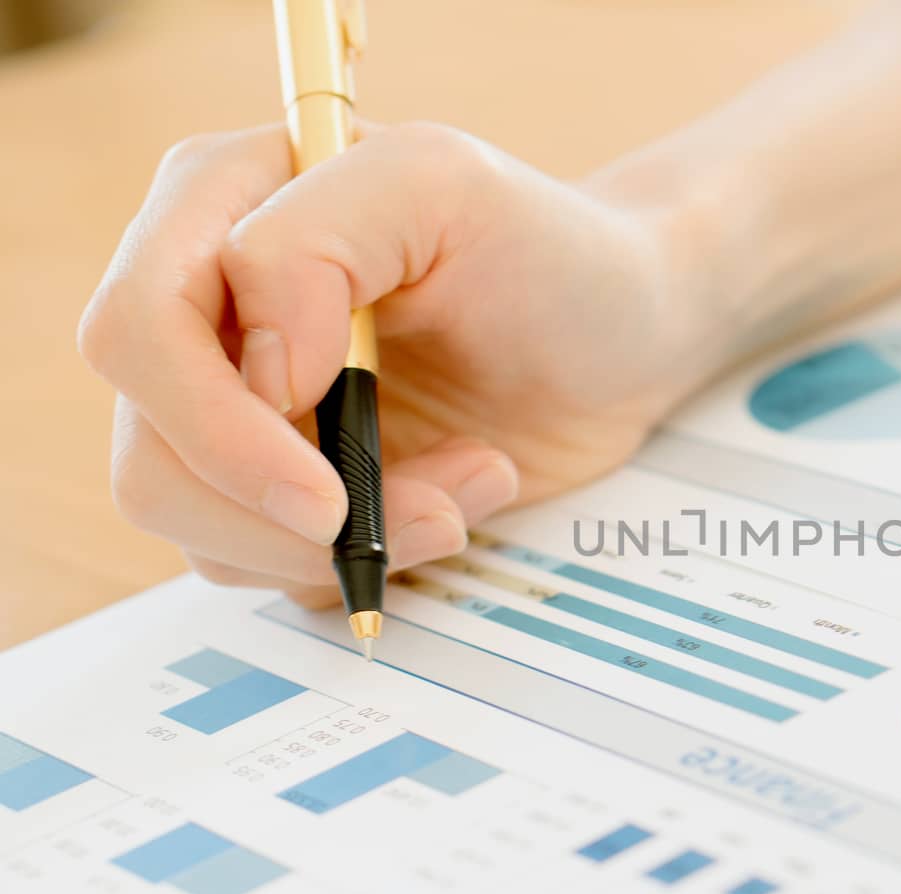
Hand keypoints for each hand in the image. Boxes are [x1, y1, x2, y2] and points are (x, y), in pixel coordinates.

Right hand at [80, 122, 717, 601]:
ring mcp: (241, 405)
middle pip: (154, 456)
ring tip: (469, 481)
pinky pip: (271, 562)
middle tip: (428, 510)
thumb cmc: (551, 251)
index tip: (327, 487)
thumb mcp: (446, 187)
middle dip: (286, 514)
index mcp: (216, 207)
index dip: (216, 428)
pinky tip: (454, 495)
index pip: (140, 332)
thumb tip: (258, 371)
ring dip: (351, 538)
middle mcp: (208, 310)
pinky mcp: (287, 479)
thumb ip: (315, 243)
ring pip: (205, 529)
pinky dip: (368, 556)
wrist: (623, 336)